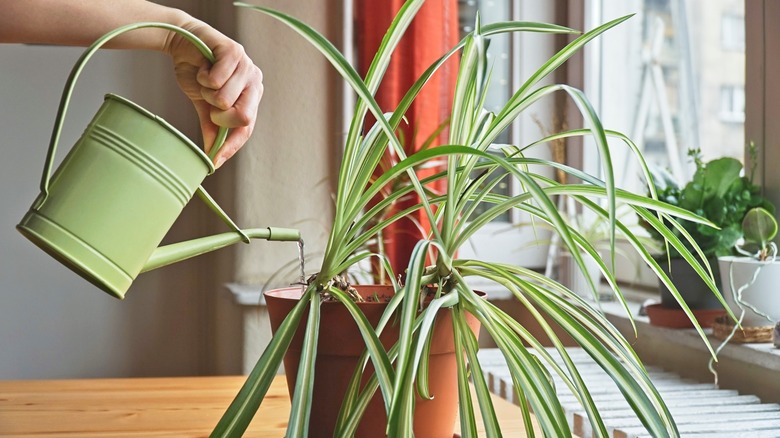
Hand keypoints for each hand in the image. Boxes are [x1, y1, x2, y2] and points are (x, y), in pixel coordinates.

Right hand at [164, 19, 262, 167]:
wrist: (182, 43)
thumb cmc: (197, 73)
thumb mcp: (204, 105)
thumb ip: (212, 128)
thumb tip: (212, 158)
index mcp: (252, 97)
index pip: (246, 128)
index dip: (231, 146)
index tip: (215, 161)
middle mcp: (255, 81)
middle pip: (243, 117)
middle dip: (220, 116)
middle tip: (209, 104)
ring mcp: (247, 65)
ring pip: (225, 99)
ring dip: (207, 93)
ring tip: (205, 79)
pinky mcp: (234, 52)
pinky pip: (217, 80)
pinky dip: (204, 77)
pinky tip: (204, 67)